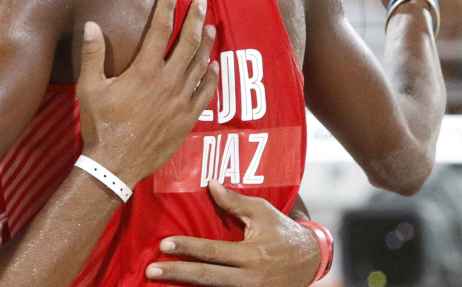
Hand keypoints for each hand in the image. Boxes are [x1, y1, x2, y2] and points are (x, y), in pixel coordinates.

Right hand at [76, 0, 218, 184]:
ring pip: (200, 65)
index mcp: (144, 71)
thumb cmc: (100, 124)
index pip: (159, 29)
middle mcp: (167, 82)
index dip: (167, 7)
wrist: (115, 164)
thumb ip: (93, 54)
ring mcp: (181, 101)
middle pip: (187, 43)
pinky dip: (211, 77)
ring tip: (210, 27)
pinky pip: (206, 93)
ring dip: (206, 43)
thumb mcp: (89, 88)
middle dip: (195, 19)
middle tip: (202, 2)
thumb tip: (91, 24)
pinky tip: (213, 65)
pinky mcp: (187, 119)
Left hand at [145, 183, 320, 286]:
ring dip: (185, 286)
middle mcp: (250, 278)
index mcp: (253, 254)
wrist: (310, 261)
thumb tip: (211, 184)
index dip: (188, 248)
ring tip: (160, 281)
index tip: (164, 244)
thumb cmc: (283, 232)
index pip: (213, 251)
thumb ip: (235, 202)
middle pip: (208, 277)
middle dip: (178, 273)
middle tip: (151, 270)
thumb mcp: (262, 212)